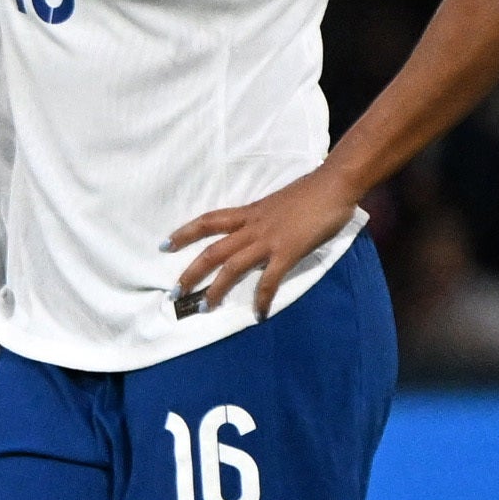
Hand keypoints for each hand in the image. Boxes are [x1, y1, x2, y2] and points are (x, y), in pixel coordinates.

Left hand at [165, 165, 362, 320]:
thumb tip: (261, 228)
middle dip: (191, 273)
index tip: (165, 245)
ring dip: (216, 289)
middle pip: (211, 251)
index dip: (184, 233)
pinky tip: (259, 314)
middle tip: (175, 292)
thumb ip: (264, 218)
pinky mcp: (287, 252)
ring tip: (204, 308)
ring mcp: (268, 240)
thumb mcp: (276, 204)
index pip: (208, 221)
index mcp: (248, 213)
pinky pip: (269, 280)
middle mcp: (251, 227)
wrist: (333, 185)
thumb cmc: (310, 191)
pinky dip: (262, 298)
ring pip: (231, 267)